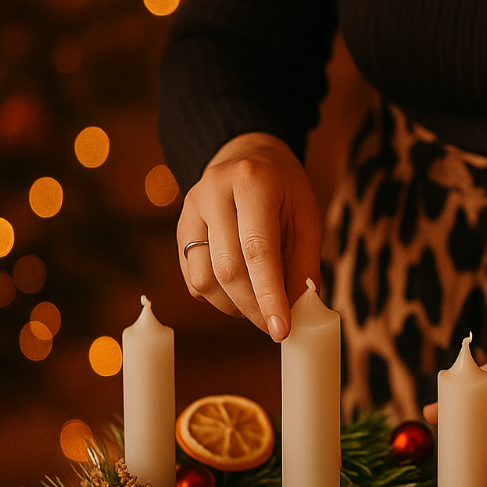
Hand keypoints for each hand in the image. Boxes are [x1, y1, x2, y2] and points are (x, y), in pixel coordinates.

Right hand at [176, 132, 321, 340]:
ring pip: (203, 278)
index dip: (269, 296)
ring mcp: (190, 208)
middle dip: (253, 307)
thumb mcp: (306, 217)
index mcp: (252, 182)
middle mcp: (214, 192)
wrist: (247, 156)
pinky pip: (192, 277)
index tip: (281, 330)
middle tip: (274, 326)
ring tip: (258, 306)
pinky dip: (216, 297)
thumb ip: (304, 263)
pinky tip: (238, 293)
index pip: (257, 250)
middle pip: (227, 268)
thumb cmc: (284, 191)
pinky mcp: (179, 227)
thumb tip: (298, 310)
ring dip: (232, 306)